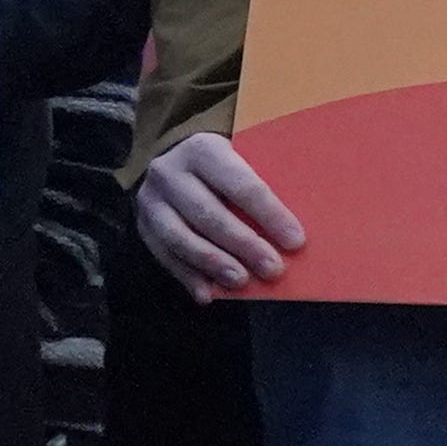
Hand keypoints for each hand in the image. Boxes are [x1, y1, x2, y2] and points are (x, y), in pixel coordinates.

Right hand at [132, 130, 302, 296]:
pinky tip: (208, 295)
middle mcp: (170, 172)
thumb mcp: (245, 155)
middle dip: (244, 245)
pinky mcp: (142, 224)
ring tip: (242, 282)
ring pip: (180, 237)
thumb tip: (304, 222)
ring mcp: (151, 200)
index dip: (270, 215)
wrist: (174, 156)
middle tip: (273, 269)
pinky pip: (163, 255)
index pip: (242, 186)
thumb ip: (269, 177)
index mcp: (204, 150)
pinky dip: (187, 277)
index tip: (295, 241)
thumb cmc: (228, 163)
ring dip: (213, 264)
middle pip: (209, 215)